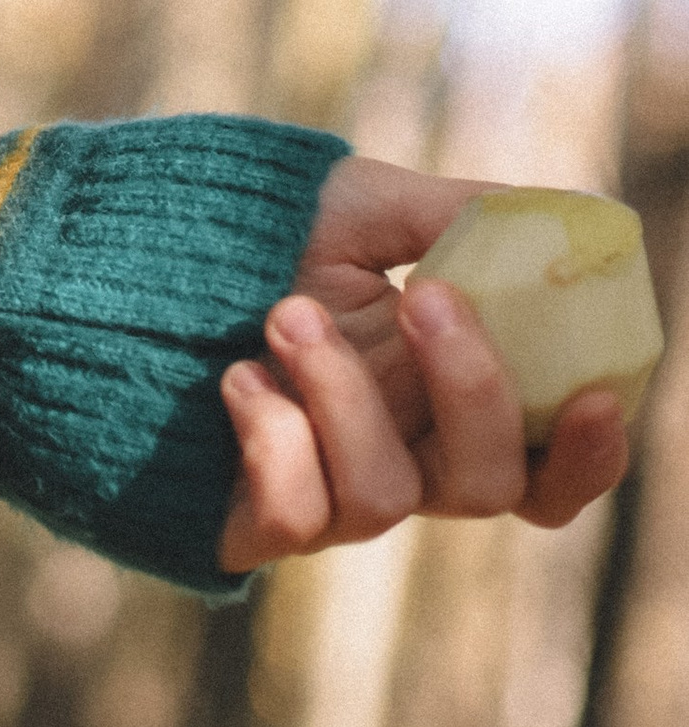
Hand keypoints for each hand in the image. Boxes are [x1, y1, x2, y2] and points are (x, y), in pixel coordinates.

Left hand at [218, 153, 632, 572]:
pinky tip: (236, 377)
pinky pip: (294, 517)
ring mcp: (326, 494)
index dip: (585, 456)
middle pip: (488, 487)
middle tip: (423, 298)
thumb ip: (462, 219)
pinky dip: (274, 441)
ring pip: (386, 499)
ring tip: (284, 313)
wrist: (133, 250)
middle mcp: (398, 458)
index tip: (592, 397)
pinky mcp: (253, 520)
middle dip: (472, 392)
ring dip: (344, 397)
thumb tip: (564, 218)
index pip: (543, 467)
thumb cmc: (258, 231)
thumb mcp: (365, 206)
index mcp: (442, 397)